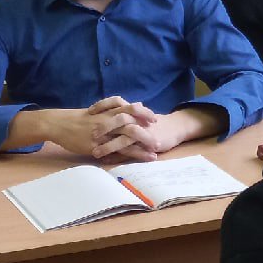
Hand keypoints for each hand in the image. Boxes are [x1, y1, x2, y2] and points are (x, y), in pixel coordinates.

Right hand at [5, 101, 154, 157]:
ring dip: (142, 145)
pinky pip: (116, 150)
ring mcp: (103, 133)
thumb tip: (132, 108)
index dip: (144, 113)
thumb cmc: (78, 118)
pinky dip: (128, 155)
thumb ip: (114, 110)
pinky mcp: (97, 144)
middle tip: (159, 139)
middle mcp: (108, 120)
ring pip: (127, 137)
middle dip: (148, 131)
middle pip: (133, 122)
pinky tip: (136, 160)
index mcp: (108, 110)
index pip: (131, 109)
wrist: (59, 123)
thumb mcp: (97, 111)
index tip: (155, 119)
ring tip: (154, 153)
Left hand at [90, 101, 223, 159]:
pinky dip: (120, 155)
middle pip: (118, 118)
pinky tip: (108, 160)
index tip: (89, 112)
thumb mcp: (136, 115)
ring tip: (96, 153)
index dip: (102, 105)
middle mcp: (137, 119)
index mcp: (132, 110)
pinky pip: (132, 150)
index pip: (115, 102)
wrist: (173, 128)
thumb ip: (122, 114)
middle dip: (104, 126)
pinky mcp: (149, 142)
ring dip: (109, 145)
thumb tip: (101, 116)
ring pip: (124, 136)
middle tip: (90, 134)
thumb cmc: (151, 123)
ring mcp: (143, 131)